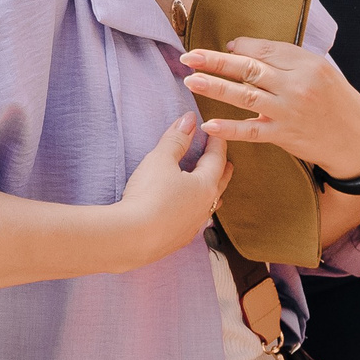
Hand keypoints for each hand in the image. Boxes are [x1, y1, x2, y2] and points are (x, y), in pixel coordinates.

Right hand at [117, 113, 229, 266]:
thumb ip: (176, 139)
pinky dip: (196, 211)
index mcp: (205, 185)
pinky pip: (194, 221)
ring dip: (212, 193)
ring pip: (209, 205)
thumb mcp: (160, 160)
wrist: (133, 237)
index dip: (217, 143)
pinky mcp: (178, 239)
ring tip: (211, 188)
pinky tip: (189, 214)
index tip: (218, 132)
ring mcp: (193, 225)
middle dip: (223, 170)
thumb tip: (189, 119)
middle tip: (227, 162)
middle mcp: (205, 206)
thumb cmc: (149, 195)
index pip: (216, 158)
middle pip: (219, 183)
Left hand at [182, 39, 359, 180]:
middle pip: (249, 69)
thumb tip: (239, 48)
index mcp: (306, 64)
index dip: (240, 47)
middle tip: (189, 56)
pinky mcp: (284, 135)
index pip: (264, 50)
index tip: (223, 48)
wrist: (357, 139)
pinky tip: (209, 124)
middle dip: (216, 61)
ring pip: (245, 96)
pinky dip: (230, 128)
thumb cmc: (334, 101)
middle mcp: (296, 86)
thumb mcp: (319, 70)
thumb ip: (284, 59)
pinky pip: (252, 130)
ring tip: (191, 81)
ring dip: (215, 88)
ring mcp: (289, 111)